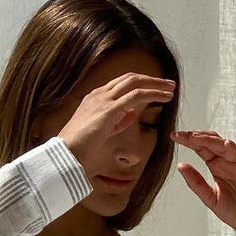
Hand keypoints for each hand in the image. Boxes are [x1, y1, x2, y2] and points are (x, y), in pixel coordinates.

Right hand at [55, 73, 177, 181]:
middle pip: (130, 78)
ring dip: (155, 84)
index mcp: (94, 98)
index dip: (139, 84)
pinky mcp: (109, 110)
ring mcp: (103, 100)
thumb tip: (131, 114)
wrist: (64, 156)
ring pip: (135, 83)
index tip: (154, 88)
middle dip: (151, 80)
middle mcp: (99, 95)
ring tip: (171, 89)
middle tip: (167, 84)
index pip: (120, 84)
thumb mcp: (100, 132)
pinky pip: (136, 96)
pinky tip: (165, 97)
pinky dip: (153, 93)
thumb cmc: (79, 150)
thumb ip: (115, 121)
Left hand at [173, 129, 235, 235]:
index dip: (189, 141)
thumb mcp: (210, 199)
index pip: (201, 148)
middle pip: (212, 143)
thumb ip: (196, 183)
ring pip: (226, 146)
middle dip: (196, 137)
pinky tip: (227, 145)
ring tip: (197, 137)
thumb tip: (181, 166)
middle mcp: (228, 162)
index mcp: (217, 166)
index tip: (174, 136)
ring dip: (212, 140)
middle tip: (182, 134)